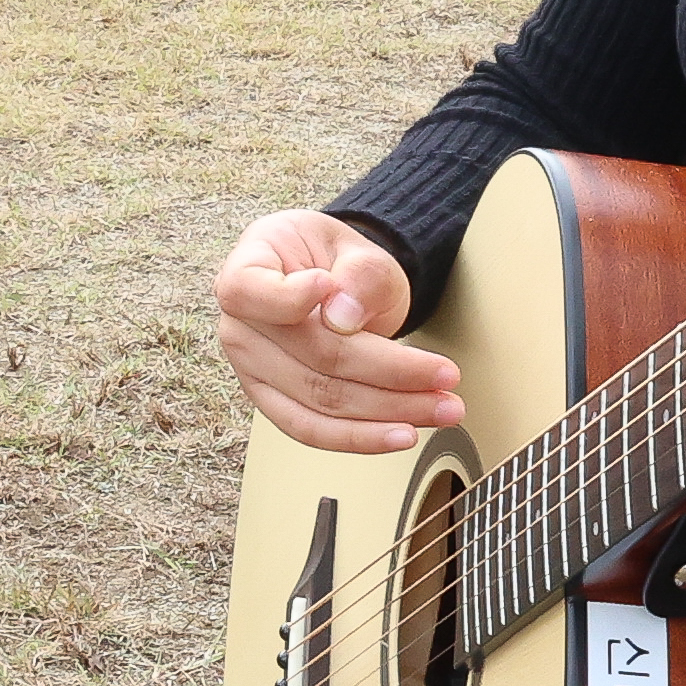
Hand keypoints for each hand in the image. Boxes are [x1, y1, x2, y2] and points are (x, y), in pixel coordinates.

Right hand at [212, 209, 460, 453]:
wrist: (325, 280)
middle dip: (389, 373)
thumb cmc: (332, 260)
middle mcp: (239, 326)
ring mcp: (253, 371)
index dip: (288, 297)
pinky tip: (401, 434)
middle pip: (313, 358)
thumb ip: (356, 273)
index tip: (329, 286)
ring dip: (388, 412)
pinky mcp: (274, 403)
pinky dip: (361, 437)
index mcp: (245, 270)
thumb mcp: (353, 248)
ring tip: (442, 408)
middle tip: (446, 376)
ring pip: (320, 403)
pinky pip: (313, 430)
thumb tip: (343, 315)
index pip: (248, 292)